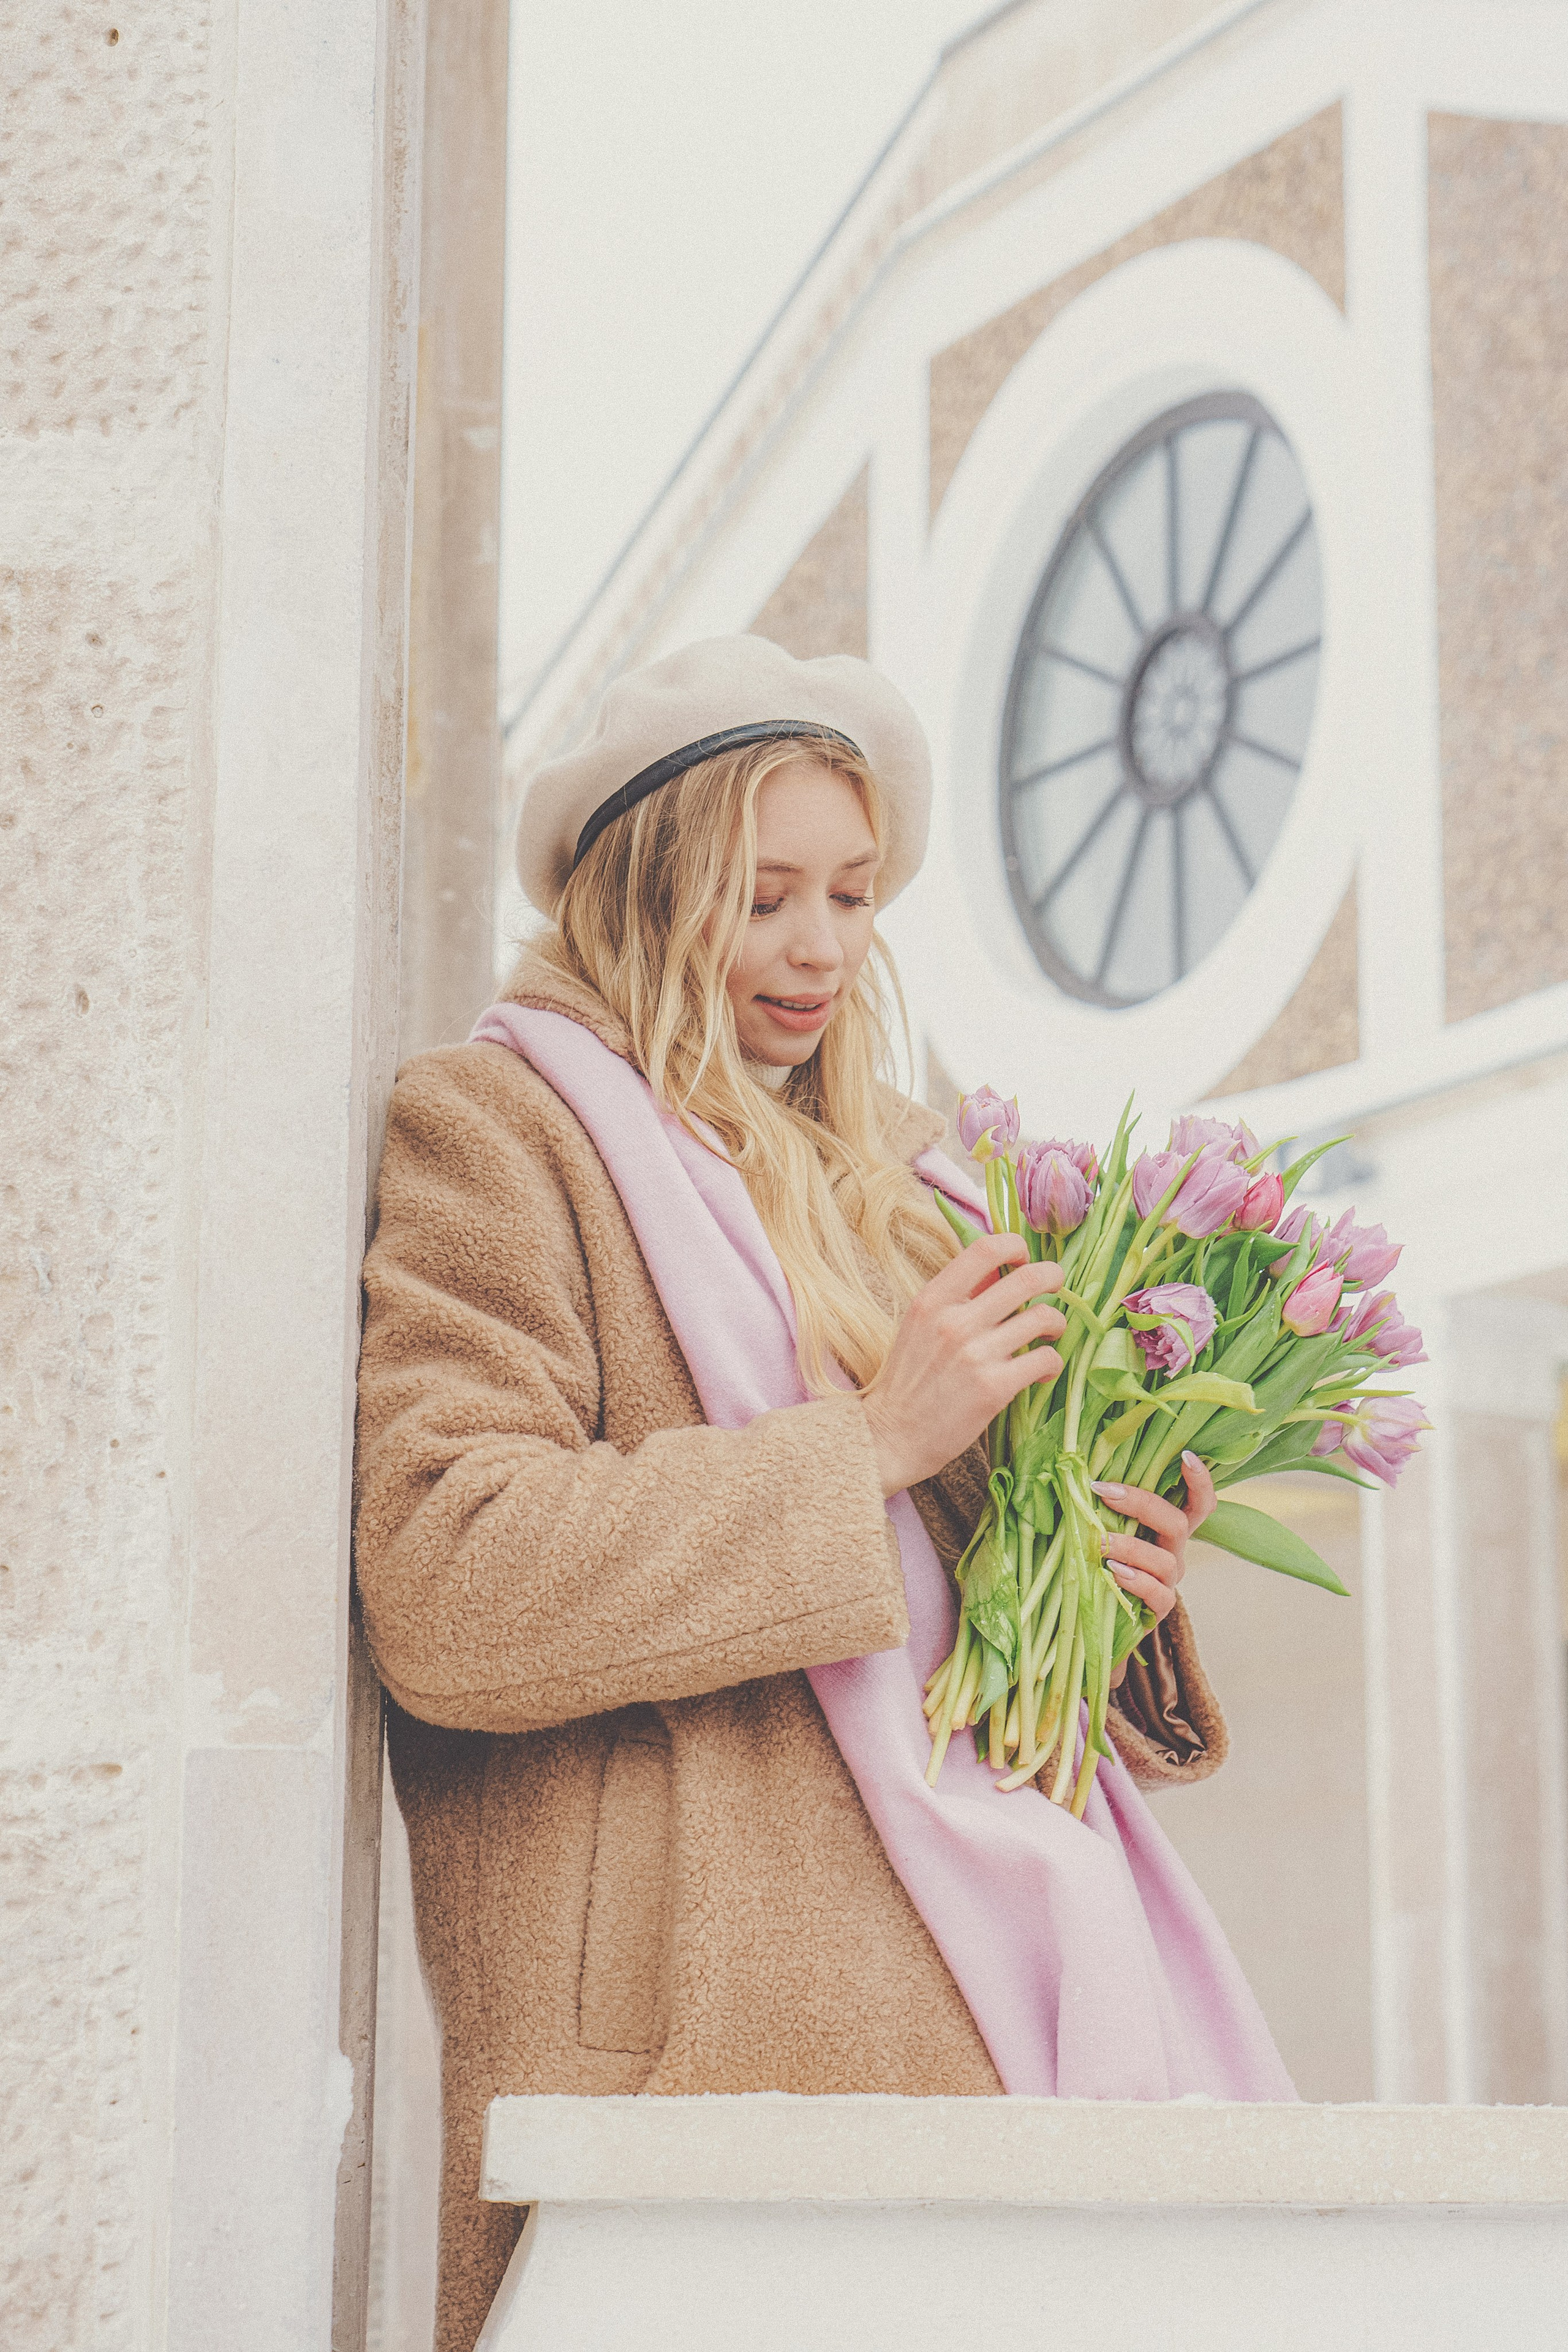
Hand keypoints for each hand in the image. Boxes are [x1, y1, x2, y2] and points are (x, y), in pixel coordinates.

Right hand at [862, 1234, 1064, 1497]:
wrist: (890, 1436)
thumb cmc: (909, 1379)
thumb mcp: (920, 1324)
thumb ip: (957, 1294)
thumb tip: (999, 1265)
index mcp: (932, 1300)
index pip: (985, 1249)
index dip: (1015, 1246)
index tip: (1023, 1258)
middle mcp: (954, 1321)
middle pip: (1027, 1278)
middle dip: (1052, 1277)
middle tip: (1056, 1284)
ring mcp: (975, 1355)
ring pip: (1044, 1318)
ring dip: (1055, 1322)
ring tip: (1050, 1332)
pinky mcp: (994, 1388)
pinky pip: (1045, 1360)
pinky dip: (1051, 1363)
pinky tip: (1042, 1370)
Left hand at [1091, 1451, 1214, 1682]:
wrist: (1103, 1619)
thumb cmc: (1102, 1563)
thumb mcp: (1108, 1531)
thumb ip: (1105, 1508)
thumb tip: (1077, 1476)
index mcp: (1168, 1529)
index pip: (1199, 1503)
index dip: (1200, 1480)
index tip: (1186, 1456)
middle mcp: (1175, 1552)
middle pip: (1177, 1522)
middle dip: (1143, 1504)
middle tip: (1106, 1492)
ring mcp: (1170, 1581)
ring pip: (1165, 1560)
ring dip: (1131, 1547)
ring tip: (1101, 1543)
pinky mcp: (1160, 1608)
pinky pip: (1158, 1594)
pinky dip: (1136, 1581)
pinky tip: (1114, 1573)